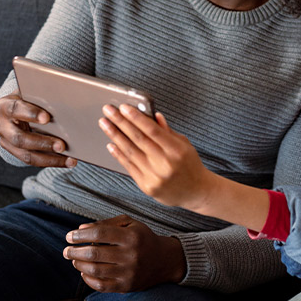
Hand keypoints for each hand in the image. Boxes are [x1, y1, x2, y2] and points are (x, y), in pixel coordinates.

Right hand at [0, 94, 75, 167]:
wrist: (12, 110)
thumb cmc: (27, 99)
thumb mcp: (29, 93)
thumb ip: (40, 95)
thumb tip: (64, 99)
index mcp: (4, 106)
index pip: (15, 109)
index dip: (31, 113)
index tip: (47, 118)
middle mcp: (1, 126)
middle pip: (19, 138)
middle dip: (42, 143)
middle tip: (62, 145)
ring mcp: (6, 142)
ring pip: (26, 155)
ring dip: (50, 158)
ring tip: (69, 159)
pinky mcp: (14, 153)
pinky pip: (33, 161)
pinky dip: (51, 162)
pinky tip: (67, 161)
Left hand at [63, 215, 185, 291]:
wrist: (164, 260)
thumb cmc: (142, 238)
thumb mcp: (129, 224)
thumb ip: (105, 224)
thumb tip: (81, 229)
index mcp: (131, 236)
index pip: (99, 233)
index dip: (80, 235)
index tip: (69, 236)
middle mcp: (131, 255)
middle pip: (95, 252)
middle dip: (75, 251)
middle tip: (66, 250)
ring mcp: (129, 272)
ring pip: (95, 270)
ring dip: (79, 264)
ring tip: (74, 259)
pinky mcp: (127, 286)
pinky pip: (102, 285)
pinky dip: (88, 279)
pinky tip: (83, 272)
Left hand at [99, 104, 216, 210]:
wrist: (196, 192)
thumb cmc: (190, 165)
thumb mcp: (185, 144)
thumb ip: (167, 131)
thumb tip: (153, 115)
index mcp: (177, 150)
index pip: (153, 130)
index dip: (137, 118)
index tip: (124, 107)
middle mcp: (165, 164)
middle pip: (138, 139)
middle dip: (121, 122)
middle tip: (108, 111)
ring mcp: (155, 177)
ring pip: (130, 152)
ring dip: (115, 136)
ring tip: (105, 124)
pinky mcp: (147, 186)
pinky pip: (129, 167)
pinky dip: (119, 154)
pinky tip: (111, 144)